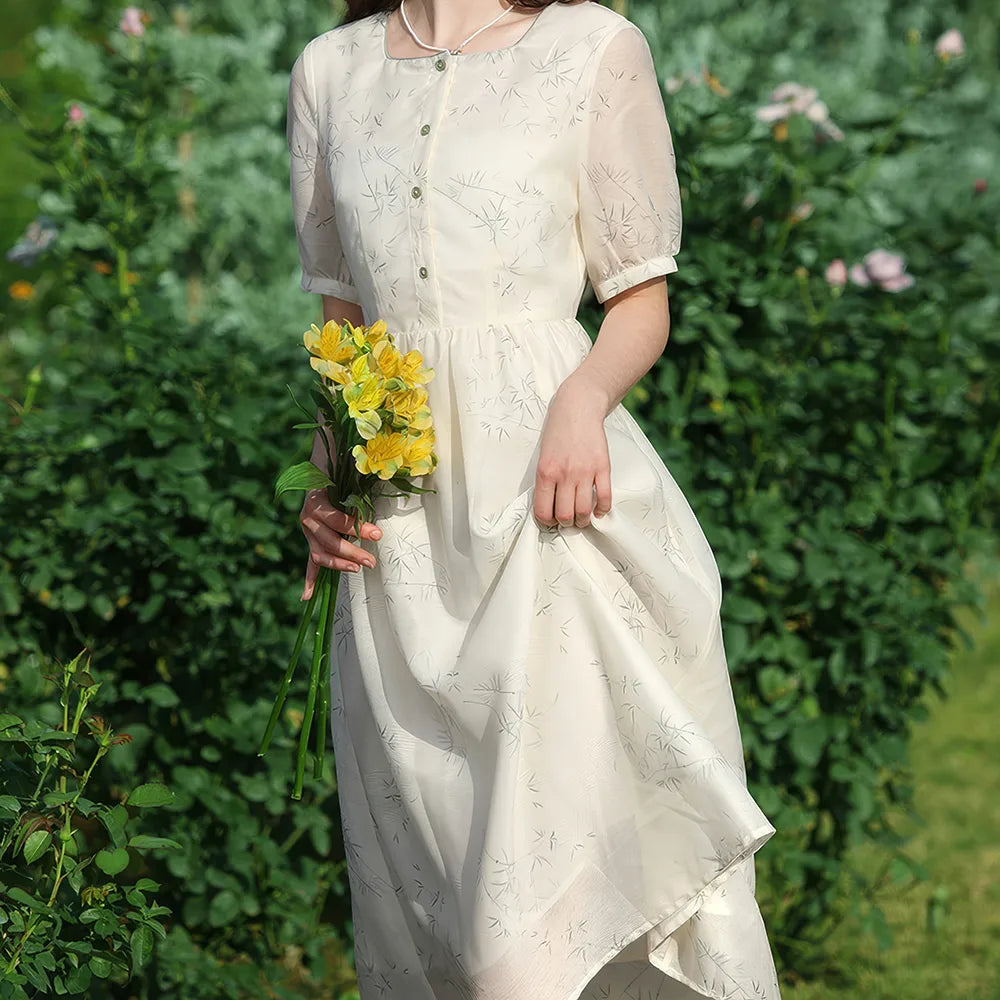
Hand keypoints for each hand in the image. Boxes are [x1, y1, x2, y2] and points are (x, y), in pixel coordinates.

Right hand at [300, 489, 380, 599]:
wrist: (319, 481)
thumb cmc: (339, 484)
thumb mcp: (348, 488)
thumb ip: (359, 502)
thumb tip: (378, 524)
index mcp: (318, 503)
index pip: (338, 521)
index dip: (358, 529)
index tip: (377, 535)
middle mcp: (308, 519)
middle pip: (329, 541)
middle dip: (352, 552)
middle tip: (371, 560)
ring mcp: (307, 533)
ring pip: (320, 554)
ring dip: (339, 565)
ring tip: (357, 569)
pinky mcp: (310, 543)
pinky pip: (310, 563)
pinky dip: (309, 580)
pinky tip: (307, 597)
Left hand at [533, 373, 611, 528]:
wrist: (578, 407)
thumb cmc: (558, 430)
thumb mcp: (543, 455)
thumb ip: (546, 479)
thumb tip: (551, 504)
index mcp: (545, 472)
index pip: (544, 511)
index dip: (547, 522)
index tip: (552, 521)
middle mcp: (564, 475)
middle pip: (565, 515)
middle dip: (566, 524)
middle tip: (568, 520)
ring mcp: (585, 472)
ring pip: (584, 511)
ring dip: (583, 520)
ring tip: (583, 517)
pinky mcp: (603, 467)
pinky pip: (604, 497)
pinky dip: (602, 509)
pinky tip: (599, 510)